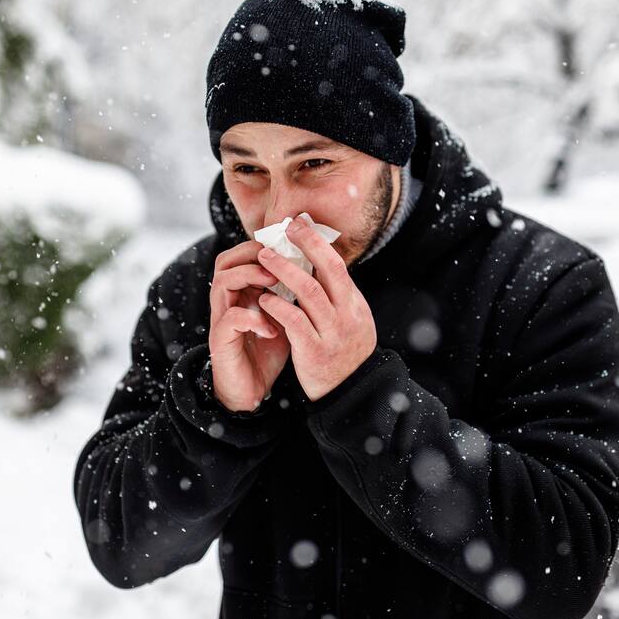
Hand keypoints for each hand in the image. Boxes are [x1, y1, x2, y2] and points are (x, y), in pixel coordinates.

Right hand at [208, 240, 291, 412]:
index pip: (242, 255)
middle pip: (226, 261)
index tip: (290, 246)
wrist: (251, 391)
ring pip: (223, 282)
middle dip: (253, 254)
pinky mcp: (221, 341)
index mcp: (243, 291)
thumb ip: (293, 294)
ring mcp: (222, 319)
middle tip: (278, 258)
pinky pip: (231, 318)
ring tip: (273, 283)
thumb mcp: (285, 317)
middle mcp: (228, 301)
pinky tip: (272, 329)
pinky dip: (254, 318)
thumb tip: (319, 269)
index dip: (263, 245)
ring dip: (249, 277)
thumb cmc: (268, 351)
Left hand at [256, 215, 377, 401]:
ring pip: (310, 292)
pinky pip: (295, 322)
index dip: (317, 241)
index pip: (337, 265)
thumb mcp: (350, 321)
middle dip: (306, 245)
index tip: (300, 223)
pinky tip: (264, 298)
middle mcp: (348, 315)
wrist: (351, 395)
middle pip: (329, 270)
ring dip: (285, 271)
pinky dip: (278, 306)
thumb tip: (317, 264)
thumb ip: (336, 296)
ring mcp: (333, 333)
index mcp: (355, 305)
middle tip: (284, 228)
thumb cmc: (343, 354)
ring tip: (265, 258)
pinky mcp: (315, 352)